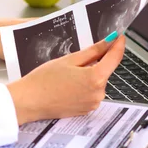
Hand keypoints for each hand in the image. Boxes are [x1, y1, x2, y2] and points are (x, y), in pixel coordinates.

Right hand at [7, 35, 125, 124]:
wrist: (28, 102)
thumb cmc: (43, 81)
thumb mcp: (69, 60)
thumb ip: (93, 51)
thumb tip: (109, 42)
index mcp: (95, 78)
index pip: (115, 57)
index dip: (117, 45)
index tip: (118, 37)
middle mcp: (98, 93)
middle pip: (104, 71)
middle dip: (95, 63)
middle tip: (74, 61)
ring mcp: (92, 103)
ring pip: (97, 82)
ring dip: (88, 76)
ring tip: (66, 76)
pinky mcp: (86, 110)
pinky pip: (90, 93)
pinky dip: (83, 87)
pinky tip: (67, 86)